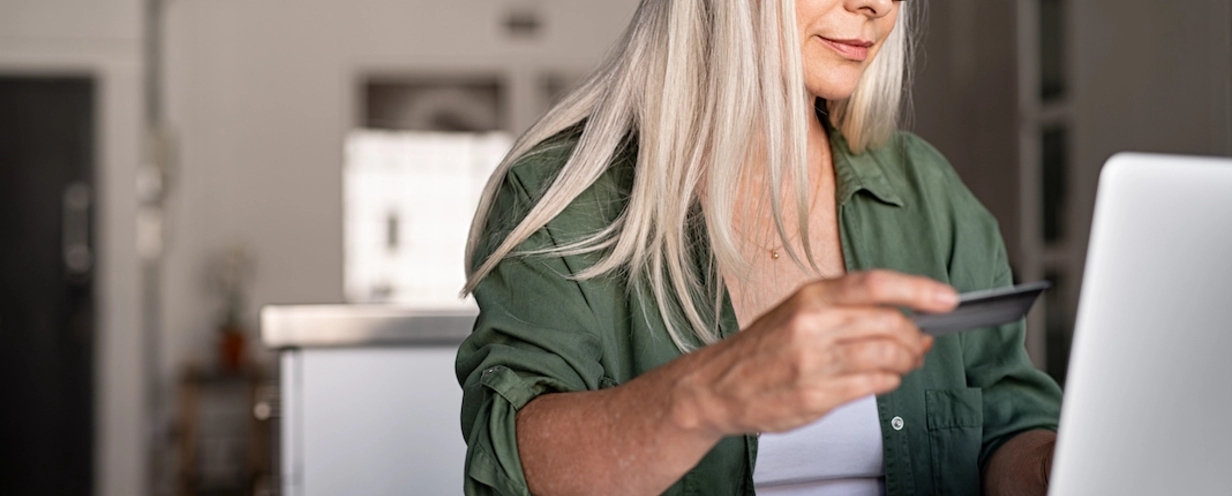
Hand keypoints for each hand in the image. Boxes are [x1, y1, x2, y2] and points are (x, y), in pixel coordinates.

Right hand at [672, 270, 959, 435]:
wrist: (717, 386)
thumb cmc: (761, 348)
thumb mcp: (797, 310)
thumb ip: (846, 309)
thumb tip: (904, 312)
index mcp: (810, 297)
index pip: (875, 284)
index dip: (919, 290)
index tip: (947, 299)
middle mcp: (812, 325)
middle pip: (890, 323)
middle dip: (917, 336)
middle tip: (921, 343)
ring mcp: (814, 362)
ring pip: (887, 356)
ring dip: (907, 361)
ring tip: (904, 363)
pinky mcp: (816, 395)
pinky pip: (873, 385)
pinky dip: (888, 381)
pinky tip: (883, 378)